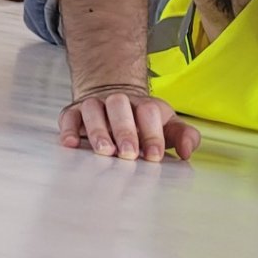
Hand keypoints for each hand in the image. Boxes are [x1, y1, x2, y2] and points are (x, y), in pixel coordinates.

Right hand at [58, 86, 200, 161]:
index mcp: (143, 105)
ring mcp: (95, 105)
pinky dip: (69, 129)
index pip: (149, 112)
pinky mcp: (73, 113)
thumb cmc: (142, 122)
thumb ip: (184, 136)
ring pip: (93, 109)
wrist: (113, 101)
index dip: (152, 133)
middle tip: (129, 154)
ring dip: (98, 130)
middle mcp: (118, 102)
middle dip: (125, 130)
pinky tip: (71, 144)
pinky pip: (69, 117)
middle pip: (120, 106)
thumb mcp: (167, 126)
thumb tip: (188, 152)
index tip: (154, 155)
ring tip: (105, 151)